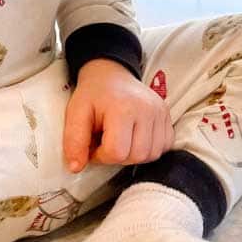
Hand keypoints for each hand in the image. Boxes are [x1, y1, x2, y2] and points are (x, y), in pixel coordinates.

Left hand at [63, 58, 173, 172]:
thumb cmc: (94, 94)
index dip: (101, 156)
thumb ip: (74, 141)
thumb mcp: (75, 113)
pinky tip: (136, 139)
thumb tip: (76, 167)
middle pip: (137, 156)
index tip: (95, 145)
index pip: (116, 152)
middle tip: (107, 142)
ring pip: (152, 155)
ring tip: (121, 140)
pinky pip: (164, 147)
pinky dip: (149, 149)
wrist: (111, 74)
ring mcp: (160, 112)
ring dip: (134, 155)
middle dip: (118, 157)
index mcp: (123, 108)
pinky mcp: (167, 115)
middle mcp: (147, 110)